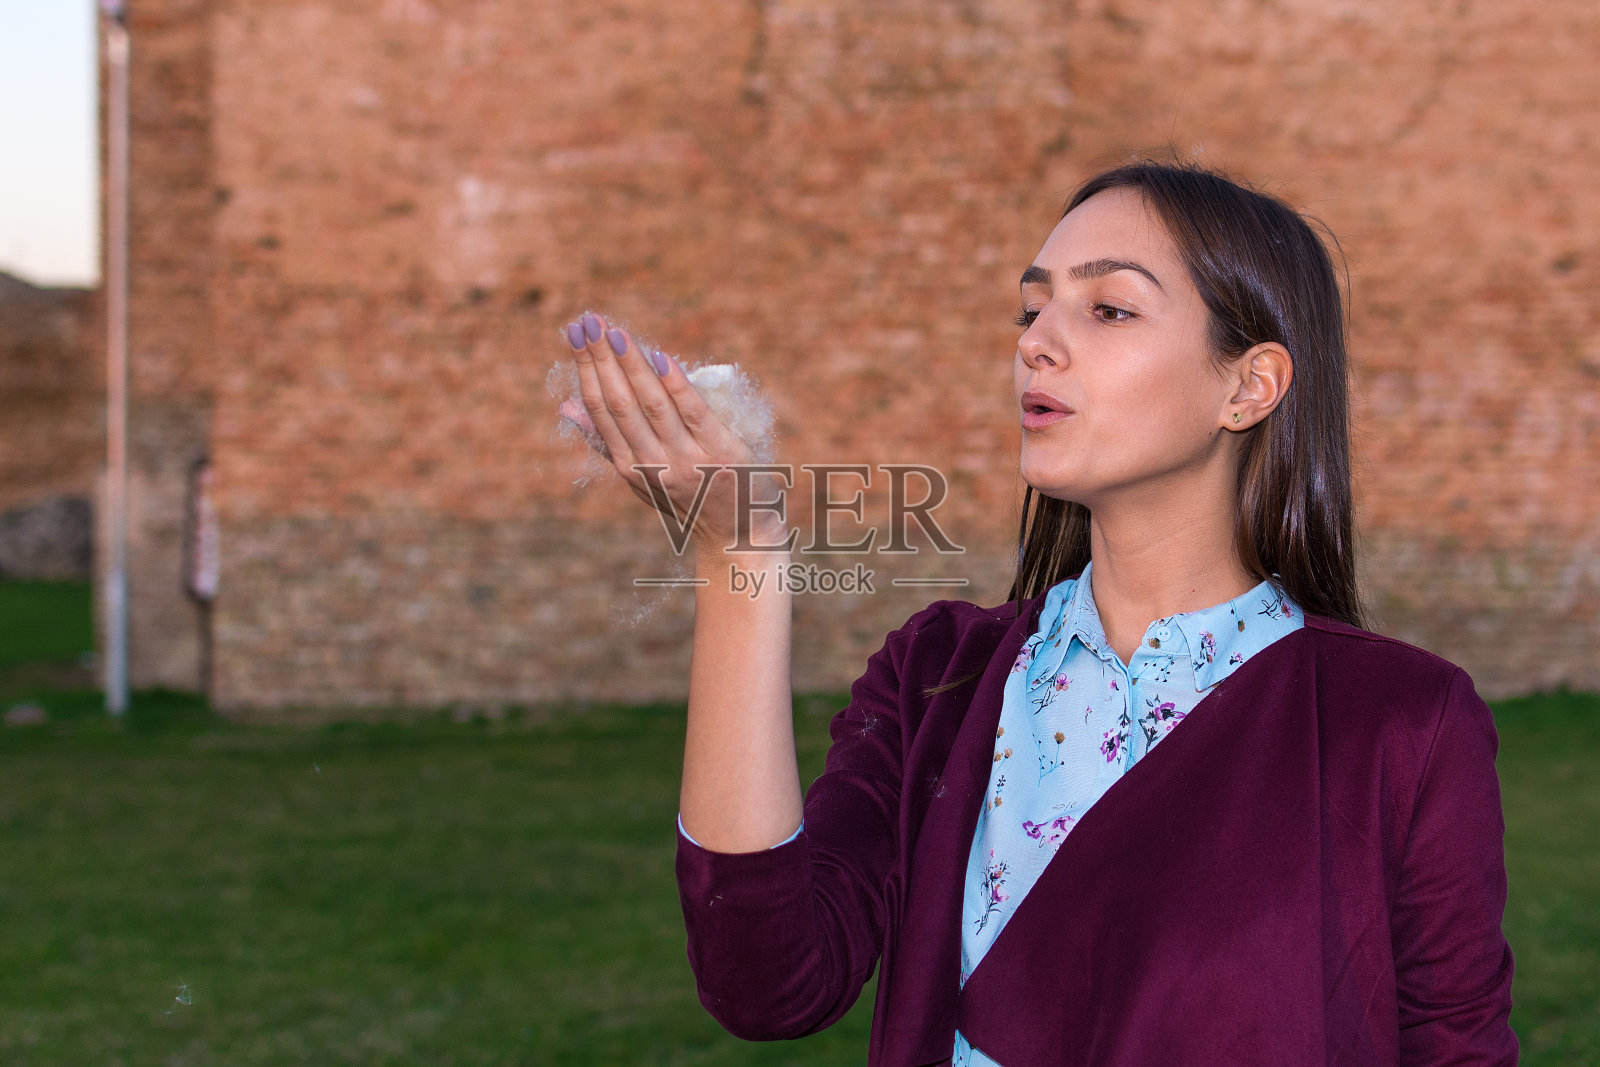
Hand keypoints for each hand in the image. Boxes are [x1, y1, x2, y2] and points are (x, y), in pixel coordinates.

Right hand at [560, 312, 784, 550]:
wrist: (740, 538)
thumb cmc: (689, 503)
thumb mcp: (641, 480)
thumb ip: (607, 444)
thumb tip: (566, 407)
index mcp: (630, 469)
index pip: (600, 410)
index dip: (585, 370)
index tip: (575, 333)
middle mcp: (653, 465)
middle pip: (620, 403)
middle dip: (601, 359)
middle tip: (588, 320)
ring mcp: (688, 460)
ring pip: (652, 405)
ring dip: (632, 364)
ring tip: (615, 331)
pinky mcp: (722, 453)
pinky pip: (694, 413)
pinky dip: (675, 384)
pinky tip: (660, 357)